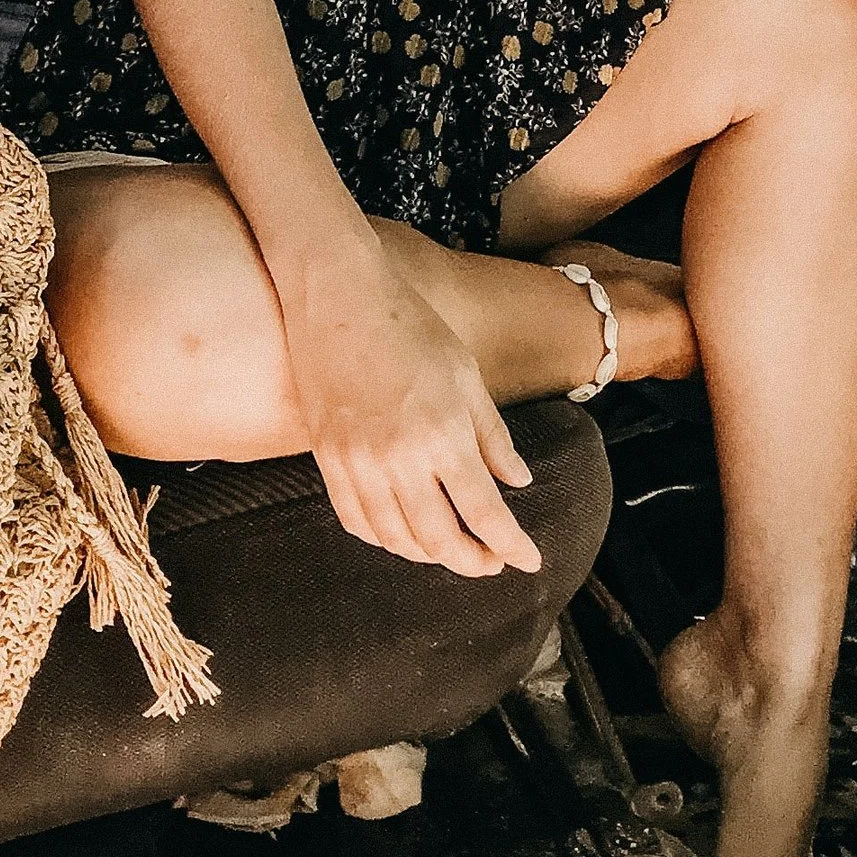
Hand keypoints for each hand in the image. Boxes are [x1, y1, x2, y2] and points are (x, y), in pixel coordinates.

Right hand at [277, 228, 542, 578]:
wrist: (336, 294)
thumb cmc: (408, 325)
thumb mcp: (466, 375)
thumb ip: (492, 436)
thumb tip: (518, 482)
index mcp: (443, 435)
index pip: (486, 514)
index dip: (512, 546)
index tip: (529, 560)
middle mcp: (399, 459)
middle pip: (440, 540)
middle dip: (473, 562)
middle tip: (492, 561)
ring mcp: (357, 462)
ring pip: (395, 538)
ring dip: (428, 555)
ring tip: (451, 548)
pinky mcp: (326, 457)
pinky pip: (355, 519)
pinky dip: (382, 538)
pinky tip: (401, 533)